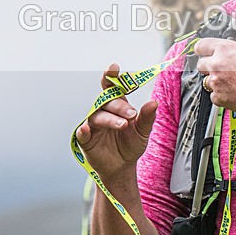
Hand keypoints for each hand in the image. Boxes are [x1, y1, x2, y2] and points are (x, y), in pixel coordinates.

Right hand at [75, 63, 157, 178]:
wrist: (123, 166)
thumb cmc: (131, 144)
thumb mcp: (143, 131)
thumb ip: (147, 117)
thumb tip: (154, 102)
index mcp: (118, 106)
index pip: (113, 87)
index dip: (111, 76)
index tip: (114, 67)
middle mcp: (104, 112)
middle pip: (107, 102)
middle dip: (119, 106)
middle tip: (132, 114)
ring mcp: (93, 125)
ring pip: (97, 116)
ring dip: (109, 119)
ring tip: (123, 124)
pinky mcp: (86, 140)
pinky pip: (82, 133)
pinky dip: (83, 130)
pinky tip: (87, 129)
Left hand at [194, 38, 235, 113]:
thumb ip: (232, 49)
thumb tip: (225, 50)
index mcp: (224, 49)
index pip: (200, 46)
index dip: (202, 51)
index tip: (202, 54)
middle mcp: (217, 64)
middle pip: (200, 65)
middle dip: (209, 68)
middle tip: (222, 71)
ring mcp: (216, 82)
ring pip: (207, 81)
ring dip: (217, 82)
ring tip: (234, 83)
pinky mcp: (218, 97)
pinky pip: (214, 96)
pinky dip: (222, 95)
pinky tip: (235, 93)